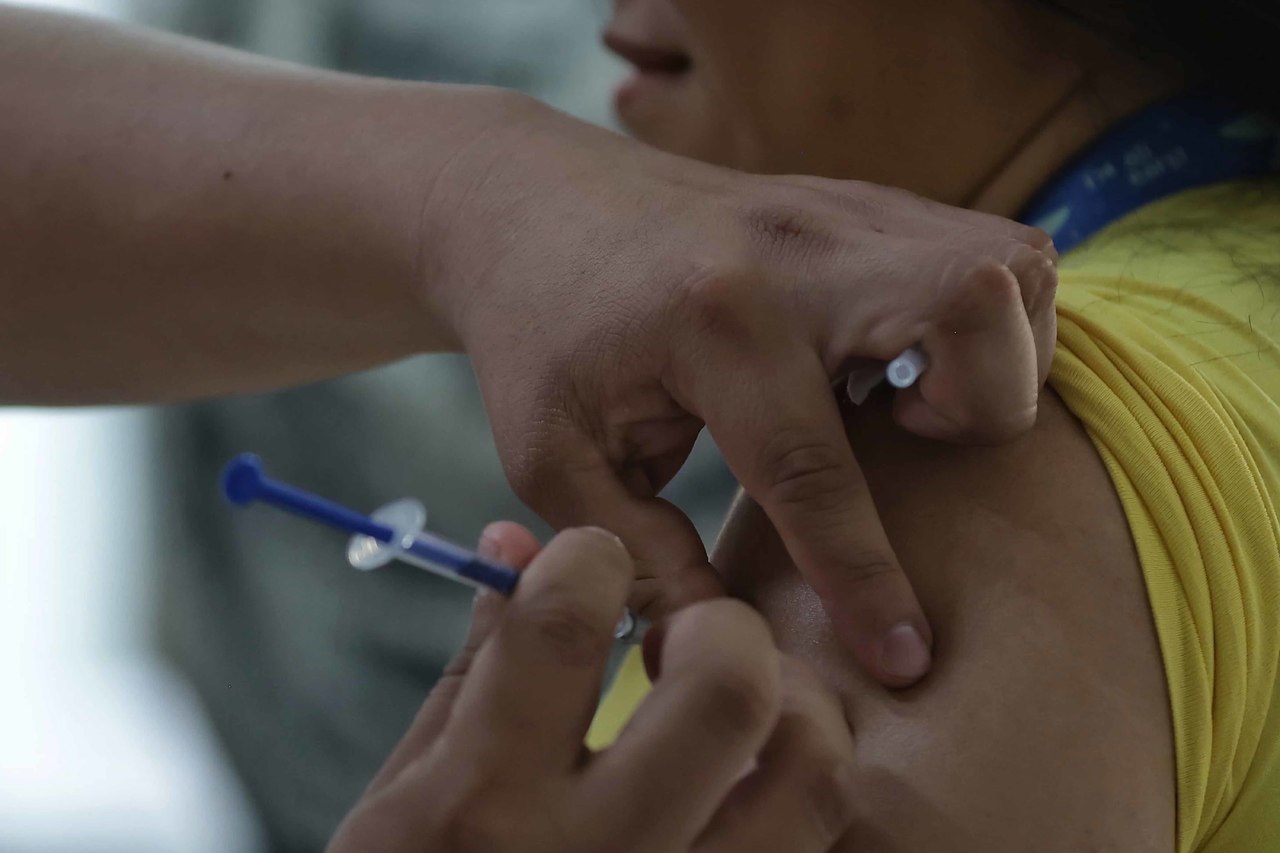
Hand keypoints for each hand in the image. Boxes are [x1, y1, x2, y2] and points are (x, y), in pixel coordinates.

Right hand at [328, 523, 857, 852]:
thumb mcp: (403, 795)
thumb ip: (477, 668)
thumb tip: (520, 547)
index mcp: (483, 805)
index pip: (564, 628)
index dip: (588, 559)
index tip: (590, 563)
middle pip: (728, 691)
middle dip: (720, 627)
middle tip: (685, 639)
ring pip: (814, 775)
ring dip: (792, 711)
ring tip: (735, 715)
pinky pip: (817, 849)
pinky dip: (802, 796)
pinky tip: (748, 787)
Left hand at [423, 93, 1057, 686]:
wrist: (538, 203)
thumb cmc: (540, 332)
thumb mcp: (550, 456)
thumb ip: (637, 552)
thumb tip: (719, 637)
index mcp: (710, 322)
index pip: (812, 468)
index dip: (864, 580)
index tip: (903, 659)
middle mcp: (795, 251)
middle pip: (971, 309)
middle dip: (978, 410)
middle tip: (900, 437)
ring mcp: (843, 209)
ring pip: (1009, 273)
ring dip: (993, 361)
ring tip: (898, 398)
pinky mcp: (867, 199)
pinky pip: (995, 253)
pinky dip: (986, 322)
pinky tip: (896, 359)